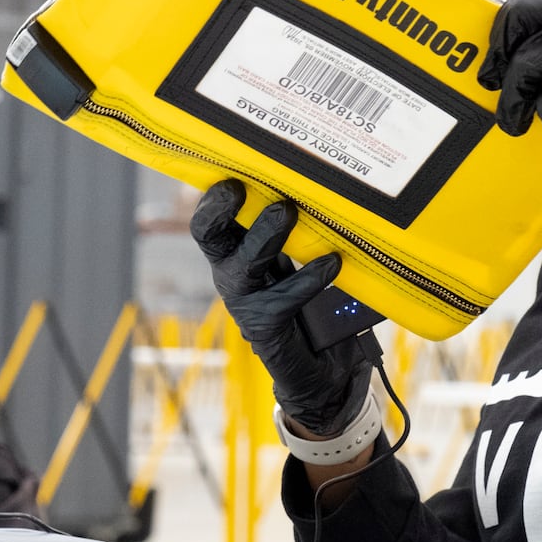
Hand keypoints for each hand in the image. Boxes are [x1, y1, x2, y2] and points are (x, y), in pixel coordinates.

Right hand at [189, 180, 372, 436]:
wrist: (319, 368)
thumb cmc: (307, 303)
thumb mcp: (299, 260)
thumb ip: (300, 229)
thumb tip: (319, 182)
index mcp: (234, 253)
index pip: (210, 221)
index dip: (211, 199)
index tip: (228, 174)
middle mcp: (231, 275)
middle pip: (209, 238)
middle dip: (217, 211)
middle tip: (238, 186)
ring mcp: (245, 303)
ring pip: (244, 265)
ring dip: (263, 235)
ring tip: (286, 210)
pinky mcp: (266, 327)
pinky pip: (285, 298)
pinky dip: (310, 277)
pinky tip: (332, 261)